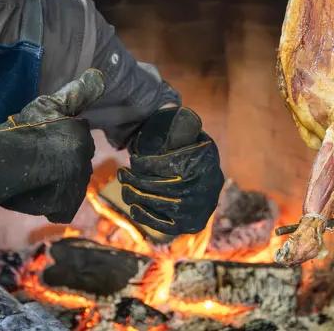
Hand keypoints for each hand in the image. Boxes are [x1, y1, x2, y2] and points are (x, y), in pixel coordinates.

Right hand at [0, 69, 105, 220]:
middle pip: (76, 163)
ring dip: (58, 182)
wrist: (6, 162)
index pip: (78, 141)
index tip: (43, 143)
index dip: (60, 142)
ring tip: (34, 177)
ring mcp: (76, 187)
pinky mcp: (65, 207)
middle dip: (62, 162)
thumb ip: (75, 93)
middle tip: (38, 161)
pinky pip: (63, 207)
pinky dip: (52, 203)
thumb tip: (98, 76)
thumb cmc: (23, 131)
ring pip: (70, 184)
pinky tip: (36, 194)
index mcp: (82, 138)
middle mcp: (85, 163)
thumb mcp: (48, 105)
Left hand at [117, 108, 223, 234]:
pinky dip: (145, 216)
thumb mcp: (195, 137)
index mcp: (201, 162)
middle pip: (157, 186)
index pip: (165, 165)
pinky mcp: (190, 224)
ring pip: (156, 204)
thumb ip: (183, 127)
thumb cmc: (196, 154)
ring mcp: (196, 208)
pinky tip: (133, 207)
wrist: (212, 183)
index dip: (144, 164)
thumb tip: (168, 109)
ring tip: (124, 185)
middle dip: (134, 180)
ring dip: (134, 195)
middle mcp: (202, 187)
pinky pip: (163, 224)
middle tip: (121, 173)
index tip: (133, 160)